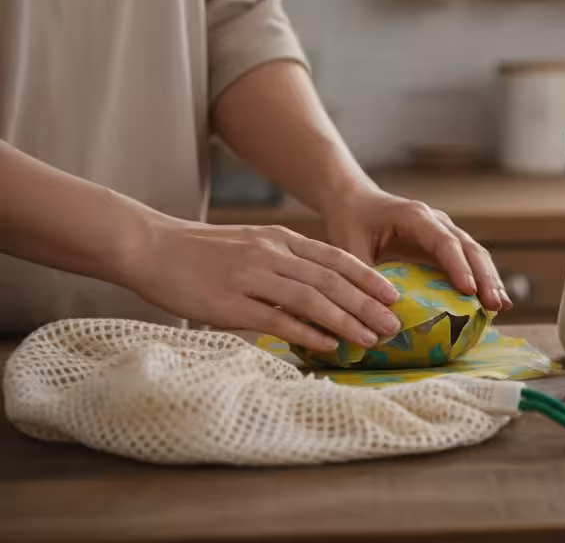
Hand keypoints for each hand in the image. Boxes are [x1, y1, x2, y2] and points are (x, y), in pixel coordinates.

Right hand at [125, 220, 403, 351]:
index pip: (336, 258)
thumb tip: (321, 288)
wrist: (151, 247)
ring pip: (312, 300)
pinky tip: (330, 345)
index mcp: (280, 239)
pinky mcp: (229, 303)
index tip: (393, 295)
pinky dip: (308, 333)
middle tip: (393, 324)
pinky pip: (277, 319)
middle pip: (332, 281)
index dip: (368, 278)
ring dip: (346, 321)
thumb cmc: (202, 252)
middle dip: (367, 304)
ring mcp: (251, 277)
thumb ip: (285, 261)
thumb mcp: (252, 244)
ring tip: (370, 339)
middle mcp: (271, 254)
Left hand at [323, 188, 512, 310]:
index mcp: (414, 217)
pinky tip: (492, 300)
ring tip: (502, 306)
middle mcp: (436, 220)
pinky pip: (468, 259)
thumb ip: (364, 277)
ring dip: (490, 278)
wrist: (354, 199)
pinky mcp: (444, 243)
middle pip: (469, 247)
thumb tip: (378, 313)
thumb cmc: (350, 220)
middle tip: (495, 305)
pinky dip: (481, 278)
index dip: (459, 267)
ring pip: (475, 253)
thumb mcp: (349, 247)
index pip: (444, 242)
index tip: (470, 291)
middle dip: (485, 276)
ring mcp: (444, 230)